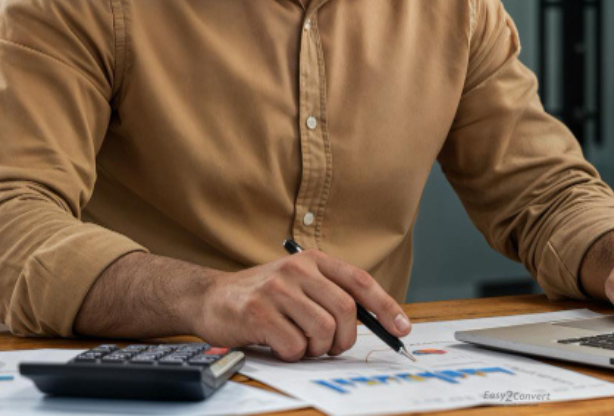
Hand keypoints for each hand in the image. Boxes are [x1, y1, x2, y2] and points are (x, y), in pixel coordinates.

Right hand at [194, 249, 410, 361]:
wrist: (210, 297)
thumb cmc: (263, 296)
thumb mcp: (299, 283)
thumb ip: (330, 294)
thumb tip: (374, 321)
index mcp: (313, 260)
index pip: (360, 281)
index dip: (386, 306)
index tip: (402, 328)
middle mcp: (297, 269)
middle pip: (346, 310)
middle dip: (344, 338)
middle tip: (331, 346)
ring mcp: (277, 289)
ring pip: (323, 331)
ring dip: (316, 348)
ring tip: (300, 342)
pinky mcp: (258, 312)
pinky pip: (294, 346)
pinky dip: (292, 354)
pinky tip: (278, 344)